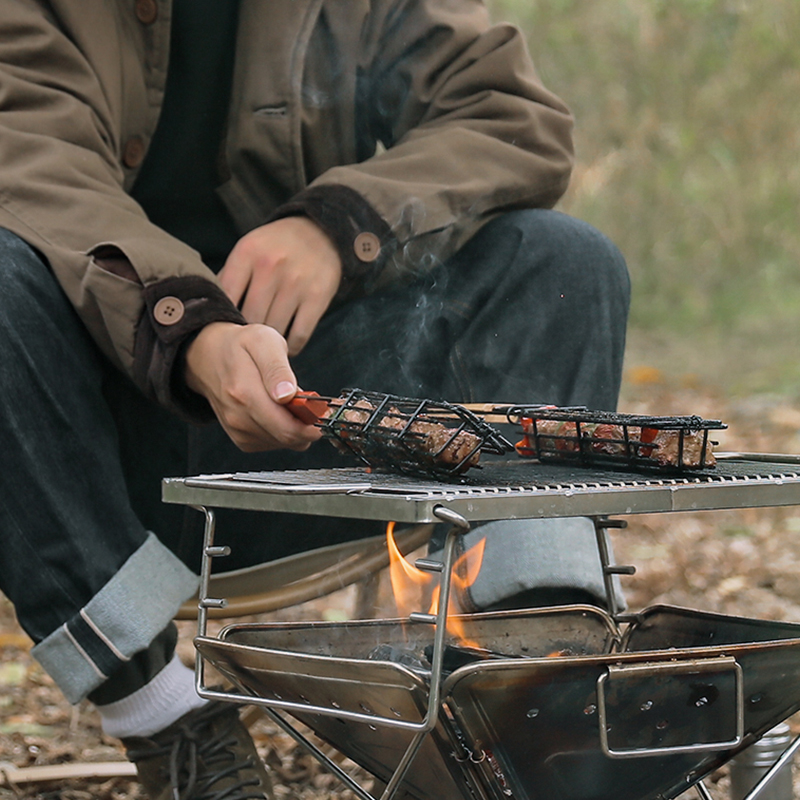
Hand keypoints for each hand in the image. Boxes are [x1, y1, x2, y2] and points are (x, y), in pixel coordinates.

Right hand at [184, 321, 321, 451]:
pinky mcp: (241, 437)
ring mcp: (238, 430)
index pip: (288, 428)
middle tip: (311, 405)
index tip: (321, 409)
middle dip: (307, 425)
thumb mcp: (264, 341)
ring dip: (295, 427)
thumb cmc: (239, 346)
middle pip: (288, 439)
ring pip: (283, 443)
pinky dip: (282, 431)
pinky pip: (273, 444)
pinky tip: (279, 411)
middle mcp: (238, 417)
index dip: (313, 424)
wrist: (207, 357)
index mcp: (245, 393)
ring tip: (292, 403)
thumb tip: (287, 395)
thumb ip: (278, 369)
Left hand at [218, 216, 341, 355]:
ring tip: (265, 347)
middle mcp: (271, 266)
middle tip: (246, 346)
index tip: (226, 330)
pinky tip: (285, 345)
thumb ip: (230, 277)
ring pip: (274, 330)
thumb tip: (210, 313)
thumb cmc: (276, 247)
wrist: (321, 232)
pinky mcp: (318, 296)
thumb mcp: (249, 250)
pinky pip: (299, 335)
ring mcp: (296, 282)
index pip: (226, 297)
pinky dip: (291, 346)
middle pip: (250, 318)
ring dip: (269, 343)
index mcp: (247, 253)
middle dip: (247, 335)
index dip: (224, 319)